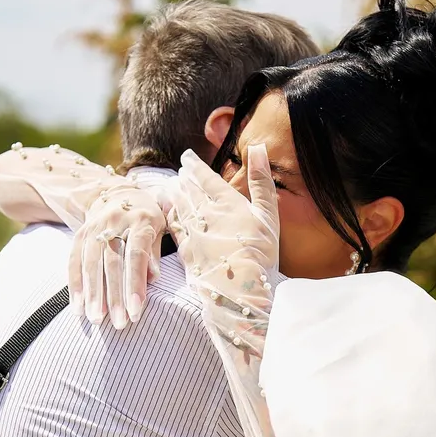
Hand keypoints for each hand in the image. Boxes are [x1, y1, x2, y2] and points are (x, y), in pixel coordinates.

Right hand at [68, 183, 168, 327]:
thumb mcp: (159, 228)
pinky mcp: (80, 234)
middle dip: (115, 296)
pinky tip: (78, 307)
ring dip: (92, 295)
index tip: (136, 312)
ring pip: (90, 264)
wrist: (118, 193)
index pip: (136, 255)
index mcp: (141, 221)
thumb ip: (154, 254)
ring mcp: (94, 227)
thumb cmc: (147, 218)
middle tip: (119, 324)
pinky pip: (74, 261)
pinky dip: (75, 285)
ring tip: (96, 320)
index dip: (135, 284)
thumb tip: (153, 279)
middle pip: (112, 263)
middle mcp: (115, 222)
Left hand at [165, 144, 279, 285]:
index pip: (207, 178)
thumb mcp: (268, 214)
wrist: (241, 289)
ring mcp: (193, 233)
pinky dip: (169, 217)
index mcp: (228, 202)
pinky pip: (173, 228)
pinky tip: (168, 214)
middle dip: (184, 180)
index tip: (187, 157)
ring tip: (170, 187)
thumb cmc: (261, 253)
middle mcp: (206, 214)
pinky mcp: (186, 252)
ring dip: (174, 195)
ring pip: (179, 207)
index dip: (195, 166)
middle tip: (179, 172)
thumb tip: (258, 147)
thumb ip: (262, 181)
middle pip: (190, 191)